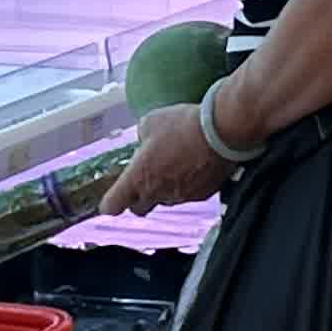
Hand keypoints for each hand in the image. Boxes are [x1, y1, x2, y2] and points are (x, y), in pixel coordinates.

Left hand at [99, 100, 225, 218]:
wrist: (221, 133)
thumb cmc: (182, 125)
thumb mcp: (151, 121)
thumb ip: (141, 136)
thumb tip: (145, 141)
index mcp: (138, 177)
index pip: (113, 206)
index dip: (110, 203)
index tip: (111, 199)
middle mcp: (157, 193)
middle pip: (139, 209)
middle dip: (137, 198)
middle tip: (143, 179)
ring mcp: (181, 197)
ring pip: (165, 201)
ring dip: (164, 189)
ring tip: (173, 165)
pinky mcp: (201, 195)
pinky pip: (187, 196)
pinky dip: (186, 186)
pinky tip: (193, 166)